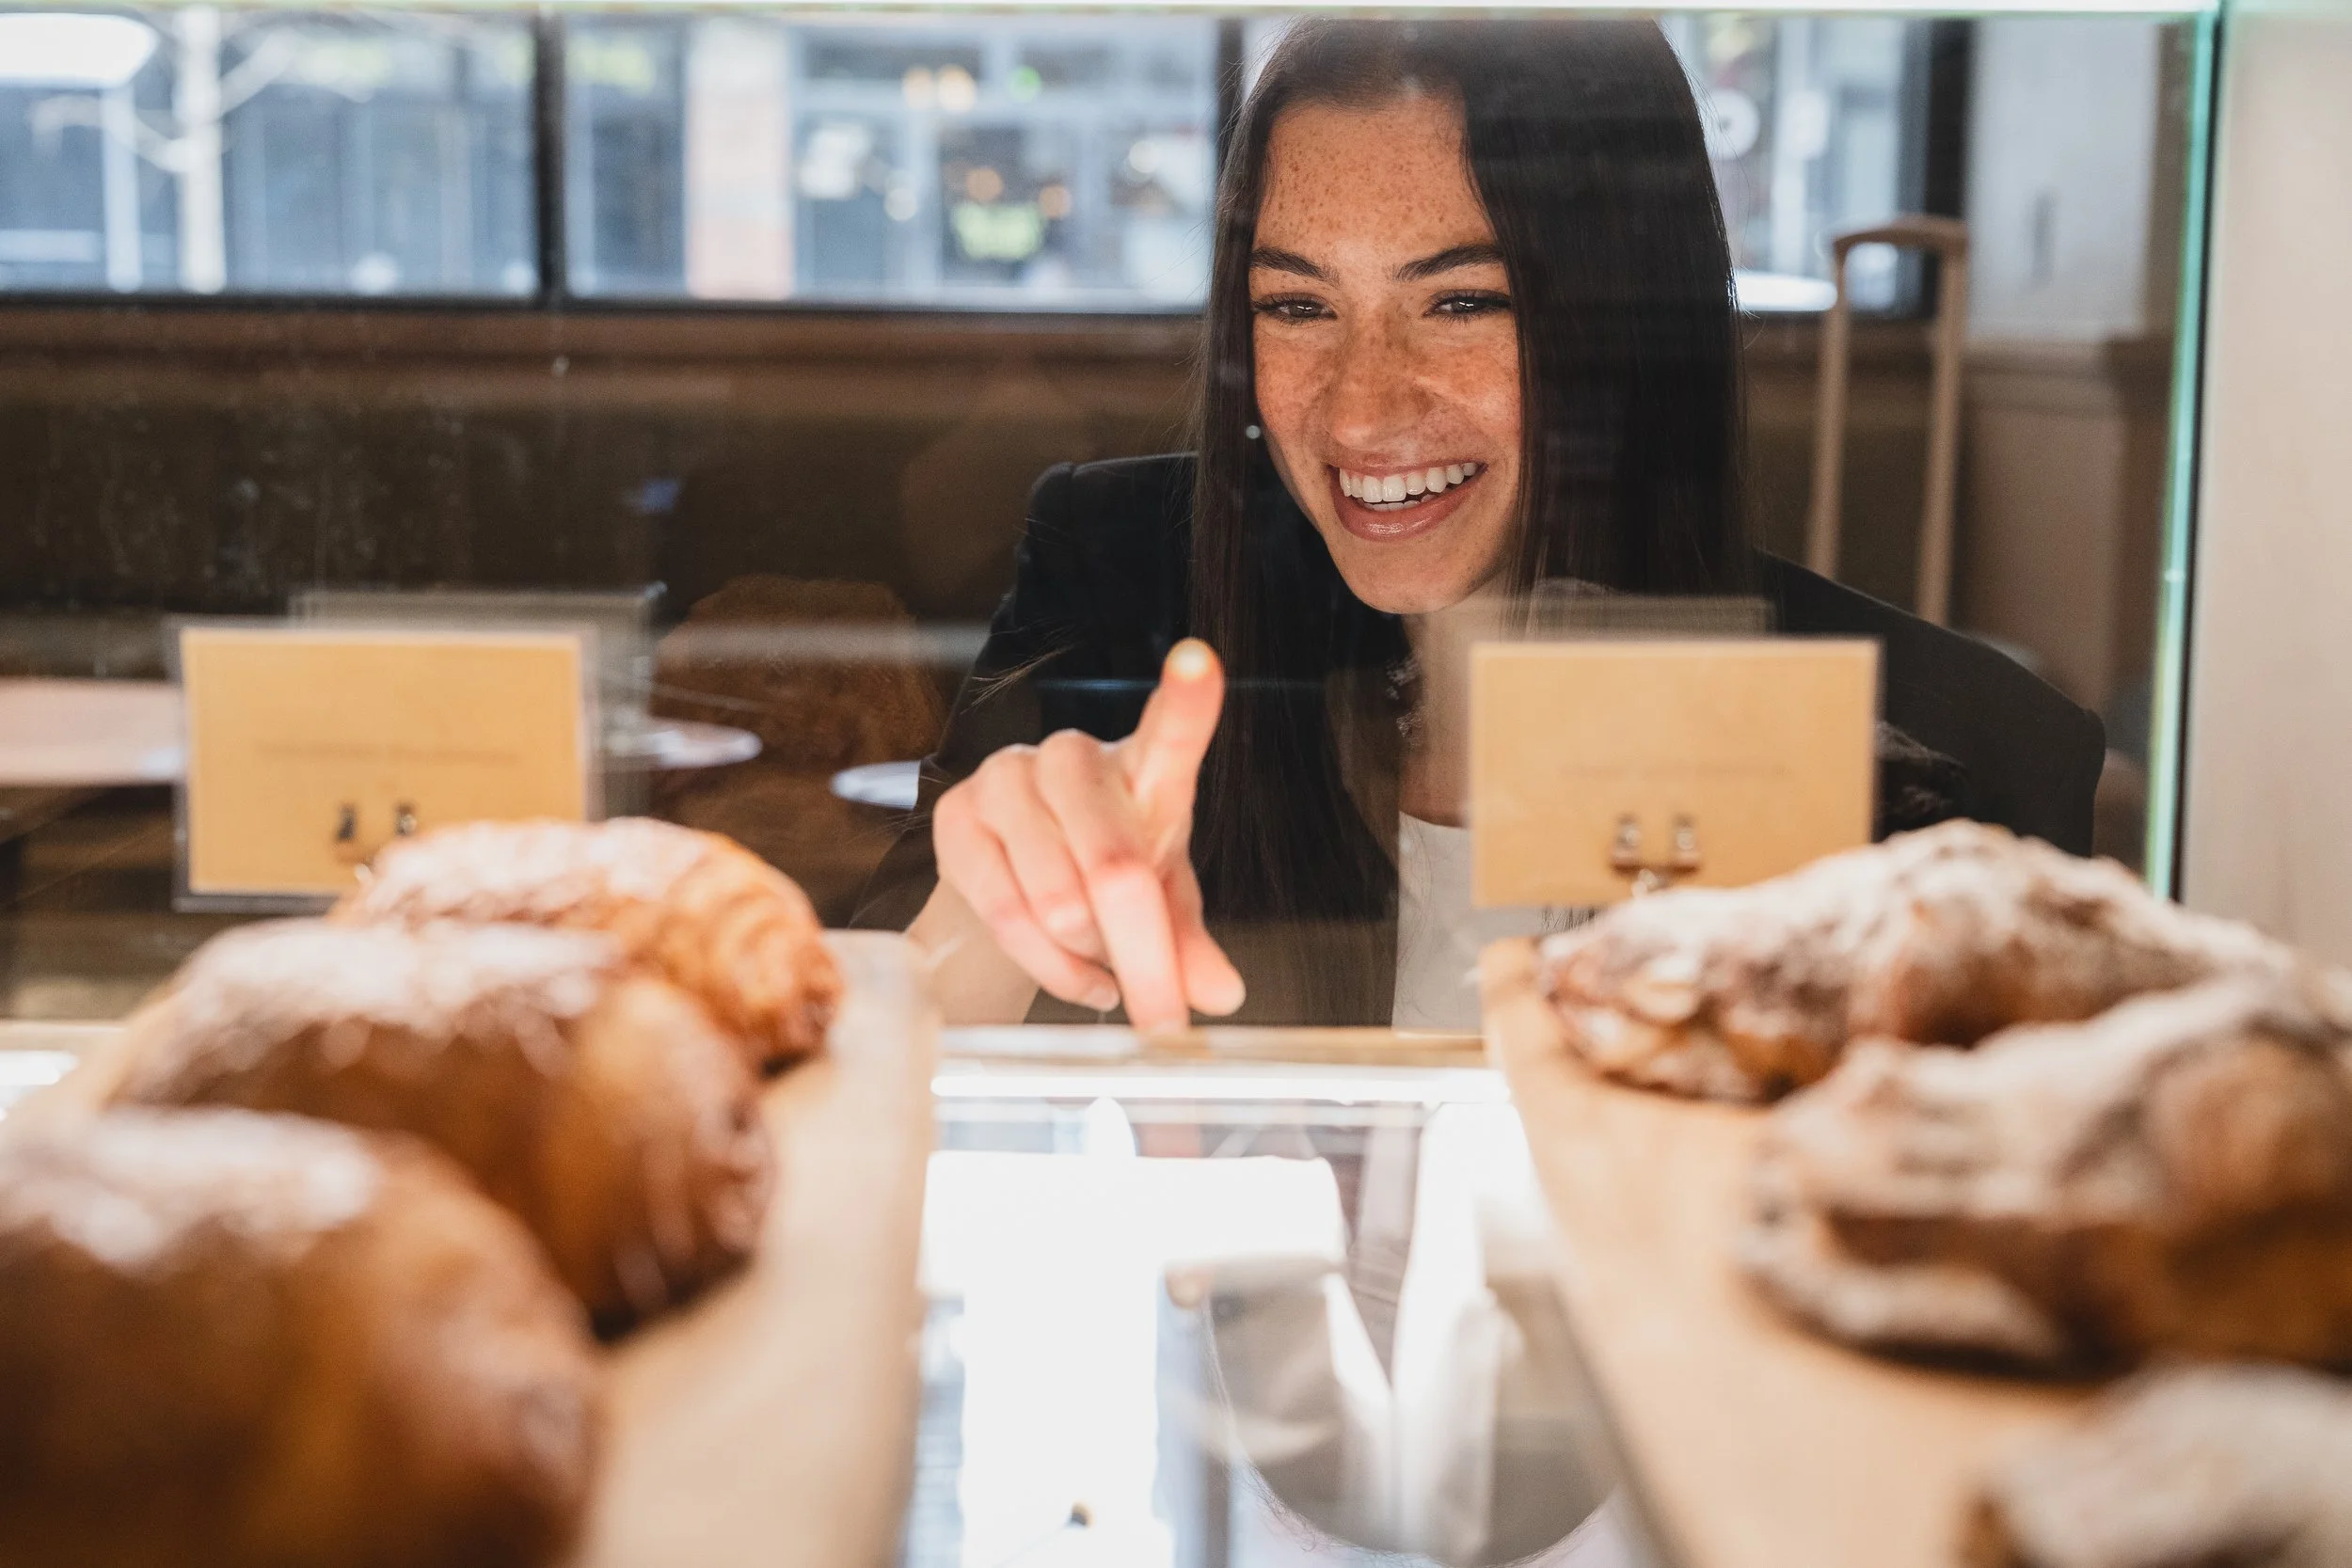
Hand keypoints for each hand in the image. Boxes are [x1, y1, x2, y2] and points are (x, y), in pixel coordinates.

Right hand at [932, 639, 1244, 1030]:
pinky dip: (1050, 968)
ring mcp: (1009, 777)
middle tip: (1163, 1019)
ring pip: (1058, 905)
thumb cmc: (1109, 872)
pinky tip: (1078, 977)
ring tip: (1107, 972)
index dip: (1187, 697)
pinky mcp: (956, 813)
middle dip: (1145, 961)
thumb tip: (1221, 993)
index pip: (1172, 728)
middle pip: (1117, 870)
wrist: (1022, 875)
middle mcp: (1076, 757)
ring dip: (1090, 961)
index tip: (1199, 661)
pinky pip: (1008, 918)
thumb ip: (1192, 945)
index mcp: (1146, 766)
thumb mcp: (1165, 904)